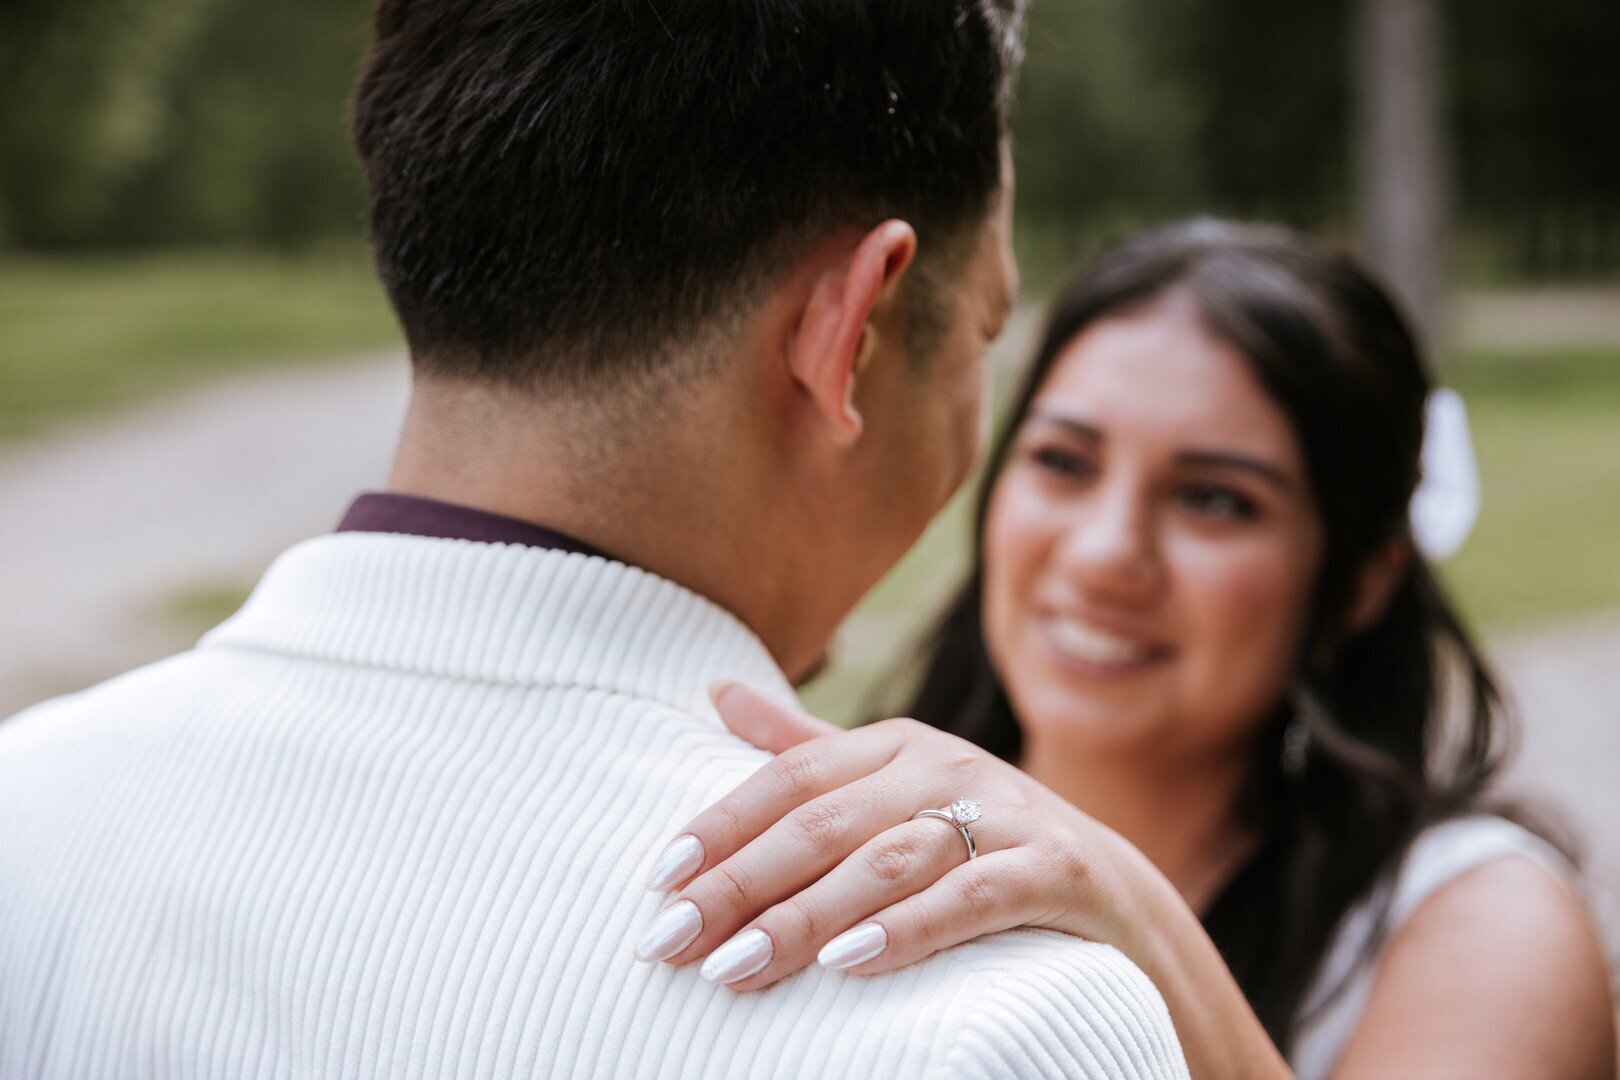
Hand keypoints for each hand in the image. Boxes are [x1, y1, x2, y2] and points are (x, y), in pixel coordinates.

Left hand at [632, 682, 1134, 989]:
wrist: (1114, 895)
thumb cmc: (980, 843)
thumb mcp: (894, 786)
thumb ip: (807, 748)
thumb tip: (718, 692)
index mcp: (898, 745)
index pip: (793, 777)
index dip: (723, 823)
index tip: (660, 878)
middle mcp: (946, 768)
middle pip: (825, 822)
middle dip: (741, 883)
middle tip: (671, 939)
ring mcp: (1004, 816)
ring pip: (886, 862)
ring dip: (805, 916)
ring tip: (736, 965)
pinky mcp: (1054, 870)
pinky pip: (970, 898)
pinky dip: (906, 928)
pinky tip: (848, 962)